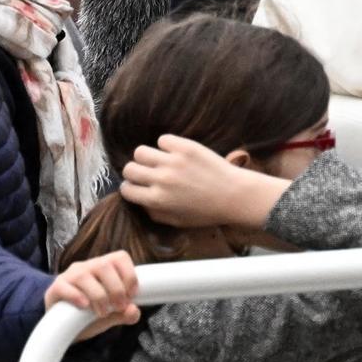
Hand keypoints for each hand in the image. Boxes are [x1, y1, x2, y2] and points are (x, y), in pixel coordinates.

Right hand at [44, 252, 142, 340]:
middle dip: (116, 289)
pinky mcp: (55, 288)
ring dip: (98, 296)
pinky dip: (76, 296)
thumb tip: (133, 311)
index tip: (131, 296)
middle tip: (118, 307)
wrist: (60, 325)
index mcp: (103, 268)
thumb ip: (123, 314)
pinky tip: (84, 307)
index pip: (120, 257)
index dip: (129, 275)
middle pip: (104, 265)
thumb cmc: (86, 315)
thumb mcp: (109, 316)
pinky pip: (64, 287)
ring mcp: (69, 276)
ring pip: (84, 275)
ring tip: (102, 312)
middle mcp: (87, 268)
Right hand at [120, 135, 289, 231]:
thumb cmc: (206, 212)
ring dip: (147, 157)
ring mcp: (173, 161)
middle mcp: (162, 180)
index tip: (138, 186)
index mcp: (158, 200)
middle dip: (135, 172)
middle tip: (147, 173)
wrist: (235, 195)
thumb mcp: (177, 221)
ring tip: (159, 161)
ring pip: (141, 151)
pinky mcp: (185, 147)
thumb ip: (154, 213)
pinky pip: (163, 139)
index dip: (130, 188)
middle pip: (129, 168)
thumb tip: (139, 200)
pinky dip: (166, 145)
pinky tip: (176, 153)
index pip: (126, 189)